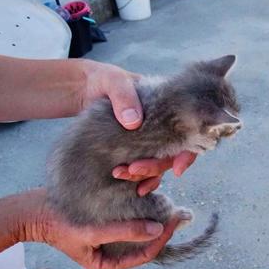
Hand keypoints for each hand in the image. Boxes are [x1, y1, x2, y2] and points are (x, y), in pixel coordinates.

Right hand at [22, 189, 179, 268]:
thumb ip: (124, 232)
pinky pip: (129, 218)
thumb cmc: (59, 224)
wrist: (32, 210)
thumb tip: (157, 230)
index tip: (175, 220)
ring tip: (168, 202)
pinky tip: (150, 195)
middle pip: (145, 243)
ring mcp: (109, 240)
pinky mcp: (106, 224)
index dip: (163, 238)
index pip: (145, 254)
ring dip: (152, 216)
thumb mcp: (92, 231)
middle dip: (162, 229)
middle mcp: (112, 254)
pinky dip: (140, 208)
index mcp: (108, 265)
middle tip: (179, 211)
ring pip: (139, 230)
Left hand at [78, 60, 197, 195]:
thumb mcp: (113, 81)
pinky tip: (134, 188)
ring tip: (120, 174)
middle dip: (156, 166)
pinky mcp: (132, 150)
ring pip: (158, 163)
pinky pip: (144, 169)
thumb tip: (134, 123)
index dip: (188, 153)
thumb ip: (124, 97)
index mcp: (166, 108)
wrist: (80, 88)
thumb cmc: (102, 80)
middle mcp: (162, 126)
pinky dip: (140, 180)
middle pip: (173, 154)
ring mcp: (147, 139)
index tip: (177, 169)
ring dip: (145, 174)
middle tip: (134, 169)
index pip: (188, 133)